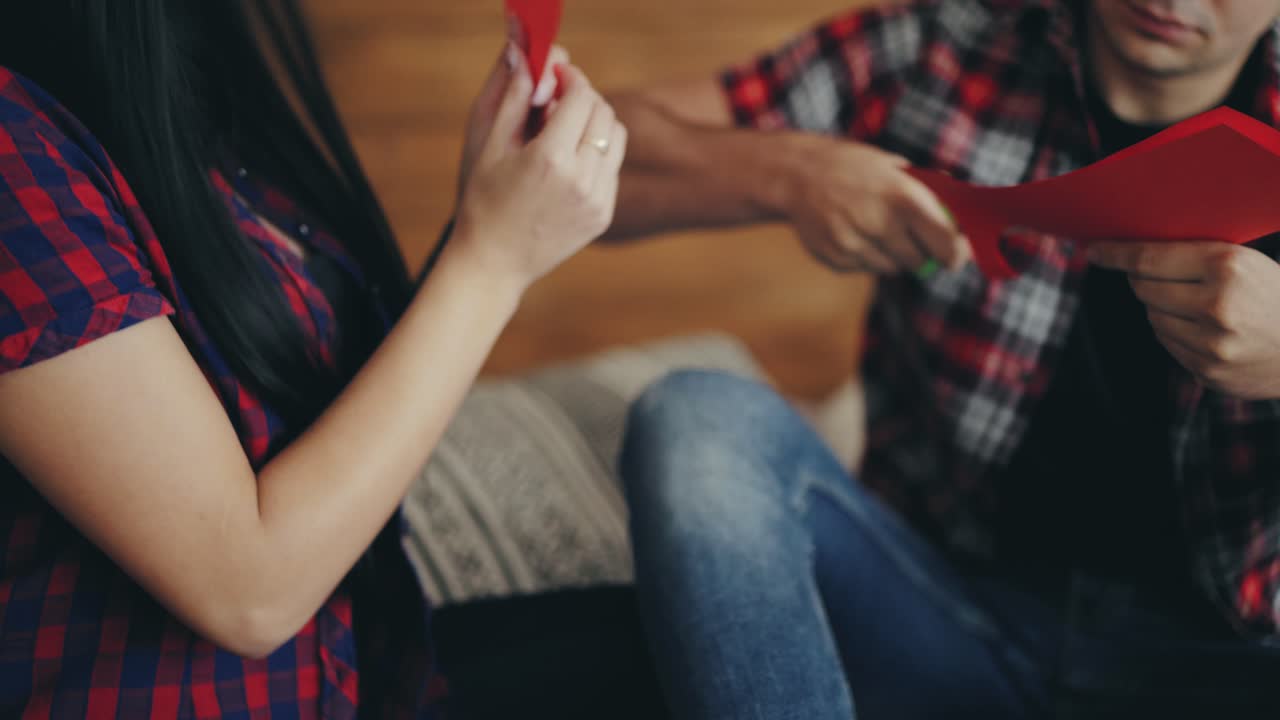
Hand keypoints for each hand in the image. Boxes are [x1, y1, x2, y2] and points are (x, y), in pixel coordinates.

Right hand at [452, 55, 626, 290]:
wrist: (493, 262)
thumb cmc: (481, 198)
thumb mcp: (488, 142)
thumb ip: (513, 93)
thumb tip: (528, 53)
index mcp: (550, 158)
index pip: (581, 96)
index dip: (571, 77)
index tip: (556, 74)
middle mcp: (581, 179)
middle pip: (603, 112)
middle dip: (584, 97)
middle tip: (558, 100)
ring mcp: (597, 200)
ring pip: (615, 137)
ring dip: (595, 122)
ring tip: (564, 130)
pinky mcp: (603, 215)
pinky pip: (612, 166)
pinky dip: (596, 153)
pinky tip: (567, 163)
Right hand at [779, 135, 970, 273]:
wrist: (796, 174)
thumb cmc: (853, 167)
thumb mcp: (894, 167)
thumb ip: (929, 192)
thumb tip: (964, 213)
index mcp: (902, 197)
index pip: (945, 242)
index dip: (956, 254)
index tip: (957, 257)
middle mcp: (878, 222)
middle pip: (918, 260)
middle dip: (920, 251)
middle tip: (907, 232)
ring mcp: (854, 243)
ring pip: (892, 268)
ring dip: (891, 254)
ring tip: (873, 226)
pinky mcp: (835, 258)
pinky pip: (866, 269)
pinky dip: (866, 256)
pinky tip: (852, 231)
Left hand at [1090, 242, 1279, 399]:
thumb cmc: (1278, 295)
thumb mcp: (1249, 262)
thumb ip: (1198, 256)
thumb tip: (1135, 254)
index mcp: (1228, 266)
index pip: (1149, 258)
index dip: (1115, 253)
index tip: (1093, 250)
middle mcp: (1216, 306)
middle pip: (1144, 288)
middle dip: (1146, 280)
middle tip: (1164, 275)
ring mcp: (1212, 344)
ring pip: (1153, 318)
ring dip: (1164, 308)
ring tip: (1198, 304)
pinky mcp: (1208, 371)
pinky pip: (1168, 345)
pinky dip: (1177, 334)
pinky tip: (1206, 329)